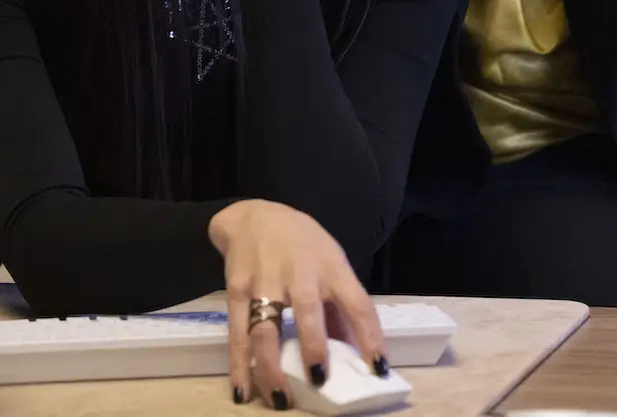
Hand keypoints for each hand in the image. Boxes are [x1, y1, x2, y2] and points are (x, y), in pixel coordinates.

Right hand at [208, 200, 390, 408]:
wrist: (254, 217)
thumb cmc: (303, 245)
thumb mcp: (331, 263)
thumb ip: (339, 307)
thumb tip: (353, 351)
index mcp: (332, 268)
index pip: (358, 303)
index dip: (371, 335)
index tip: (379, 368)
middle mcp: (300, 274)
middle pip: (308, 311)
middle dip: (314, 347)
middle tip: (319, 380)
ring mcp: (265, 282)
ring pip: (265, 329)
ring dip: (272, 367)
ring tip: (281, 400)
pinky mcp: (236, 291)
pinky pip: (237, 334)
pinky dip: (239, 365)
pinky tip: (243, 391)